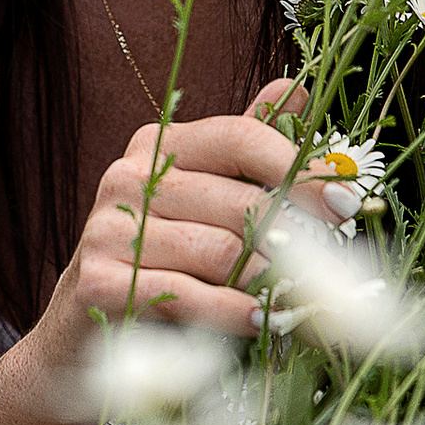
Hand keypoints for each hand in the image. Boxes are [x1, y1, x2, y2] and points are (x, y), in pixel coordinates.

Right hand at [17, 82, 319, 393]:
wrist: (79, 337)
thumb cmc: (161, 265)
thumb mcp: (202, 204)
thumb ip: (246, 152)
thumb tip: (295, 87)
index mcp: (157, 146)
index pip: (239, 137)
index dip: (297, 168)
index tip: (344, 203)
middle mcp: (127, 178)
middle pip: (238, 200)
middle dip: (297, 237)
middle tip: (334, 268)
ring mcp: (108, 229)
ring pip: (221, 250)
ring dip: (270, 281)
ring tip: (296, 299)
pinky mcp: (99, 280)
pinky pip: (190, 295)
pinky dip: (235, 313)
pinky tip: (259, 321)